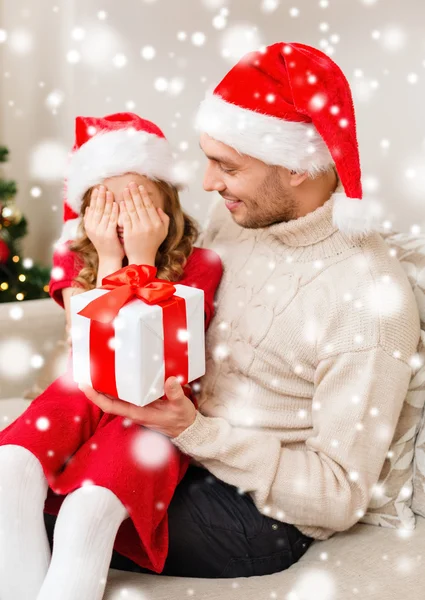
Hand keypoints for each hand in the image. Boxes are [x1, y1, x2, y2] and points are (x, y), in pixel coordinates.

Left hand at [78, 377, 196, 438]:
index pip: (111, 406)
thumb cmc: (182, 419)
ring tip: (95, 371)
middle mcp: (134, 411)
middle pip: (108, 400)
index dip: (96, 397)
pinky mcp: (141, 405)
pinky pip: (124, 396)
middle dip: (95, 388)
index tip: (85, 385)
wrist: (187, 430)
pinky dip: (116, 386)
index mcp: (139, 413)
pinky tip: (115, 376)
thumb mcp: (181, 406)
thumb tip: (170, 380)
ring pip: (114, 398)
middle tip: (85, 371)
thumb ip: (175, 394)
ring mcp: (137, 408)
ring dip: (103, 387)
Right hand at [83, 186, 124, 262]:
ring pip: (103, 213)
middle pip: (96, 209)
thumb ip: (92, 220)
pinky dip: (113, 212)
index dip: (94, 198)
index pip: (91, 208)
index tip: (97, 188)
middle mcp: (93, 228)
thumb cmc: (106, 245)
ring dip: (106, 201)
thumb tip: (88, 207)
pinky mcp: (109, 235)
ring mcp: (100, 232)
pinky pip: (111, 221)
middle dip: (99, 196)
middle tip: (102, 186)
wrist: (110, 259)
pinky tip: (116, 204)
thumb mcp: (96, 231)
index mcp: (89, 226)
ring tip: (109, 191)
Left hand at [120, 182, 169, 265]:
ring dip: (128, 198)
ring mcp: (139, 229)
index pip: (150, 206)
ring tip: (125, 189)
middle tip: (131, 183)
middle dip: (135, 193)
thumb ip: (164, 219)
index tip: (140, 187)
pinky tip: (121, 202)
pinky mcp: (129, 233)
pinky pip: (126, 218)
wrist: (142, 258)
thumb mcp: (163, 232)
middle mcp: (149, 226)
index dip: (144, 196)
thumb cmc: (152, 244)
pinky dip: (123, 209)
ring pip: (133, 210)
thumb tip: (158, 208)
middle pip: (141, 206)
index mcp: (157, 224)